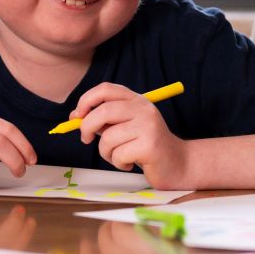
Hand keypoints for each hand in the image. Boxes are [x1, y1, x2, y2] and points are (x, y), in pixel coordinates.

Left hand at [70, 83, 189, 186]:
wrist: (178, 164)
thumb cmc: (146, 146)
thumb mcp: (125, 127)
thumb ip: (104, 120)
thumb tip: (76, 116)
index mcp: (137, 100)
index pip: (106, 89)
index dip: (86, 100)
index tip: (77, 115)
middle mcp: (144, 109)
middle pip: (104, 111)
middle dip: (87, 126)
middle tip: (86, 139)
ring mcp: (148, 126)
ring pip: (108, 138)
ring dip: (106, 152)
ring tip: (119, 156)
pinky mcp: (150, 146)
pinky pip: (118, 155)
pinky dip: (119, 163)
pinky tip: (131, 163)